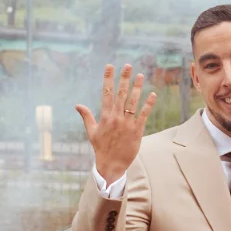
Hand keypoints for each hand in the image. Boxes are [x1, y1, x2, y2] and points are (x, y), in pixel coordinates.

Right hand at [76, 64, 155, 184]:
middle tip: (128, 66)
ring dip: (136, 88)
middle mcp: (116, 118)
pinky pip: (143, 115)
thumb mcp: (91, 131)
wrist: (112, 164)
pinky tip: (152, 94)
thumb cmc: (101, 148)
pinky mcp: (137, 130)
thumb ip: (86, 116)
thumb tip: (77, 105)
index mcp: (105, 116)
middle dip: (124, 79)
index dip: (108, 79)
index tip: (109, 67)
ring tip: (140, 75)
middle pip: (120, 94)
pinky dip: (148, 104)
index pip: (106, 93)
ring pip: (132, 102)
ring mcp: (127, 124)